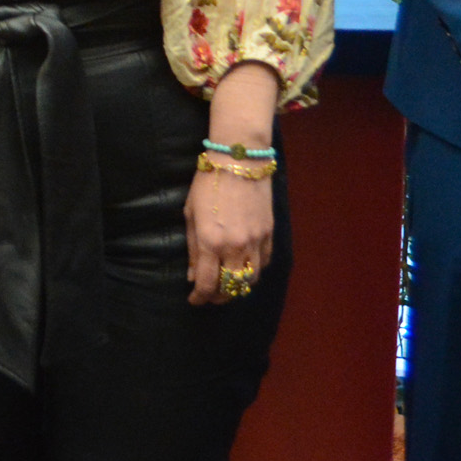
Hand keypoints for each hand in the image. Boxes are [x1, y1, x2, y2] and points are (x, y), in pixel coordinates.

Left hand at [185, 164, 277, 306]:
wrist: (239, 160)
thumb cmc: (208, 183)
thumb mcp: (191, 214)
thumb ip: (193, 248)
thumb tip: (193, 276)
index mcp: (212, 242)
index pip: (207, 284)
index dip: (199, 298)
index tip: (193, 300)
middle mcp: (235, 247)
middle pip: (230, 288)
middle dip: (218, 297)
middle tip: (209, 296)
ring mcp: (256, 242)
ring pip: (250, 280)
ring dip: (237, 288)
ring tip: (227, 287)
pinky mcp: (270, 234)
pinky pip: (264, 264)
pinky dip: (254, 272)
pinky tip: (244, 270)